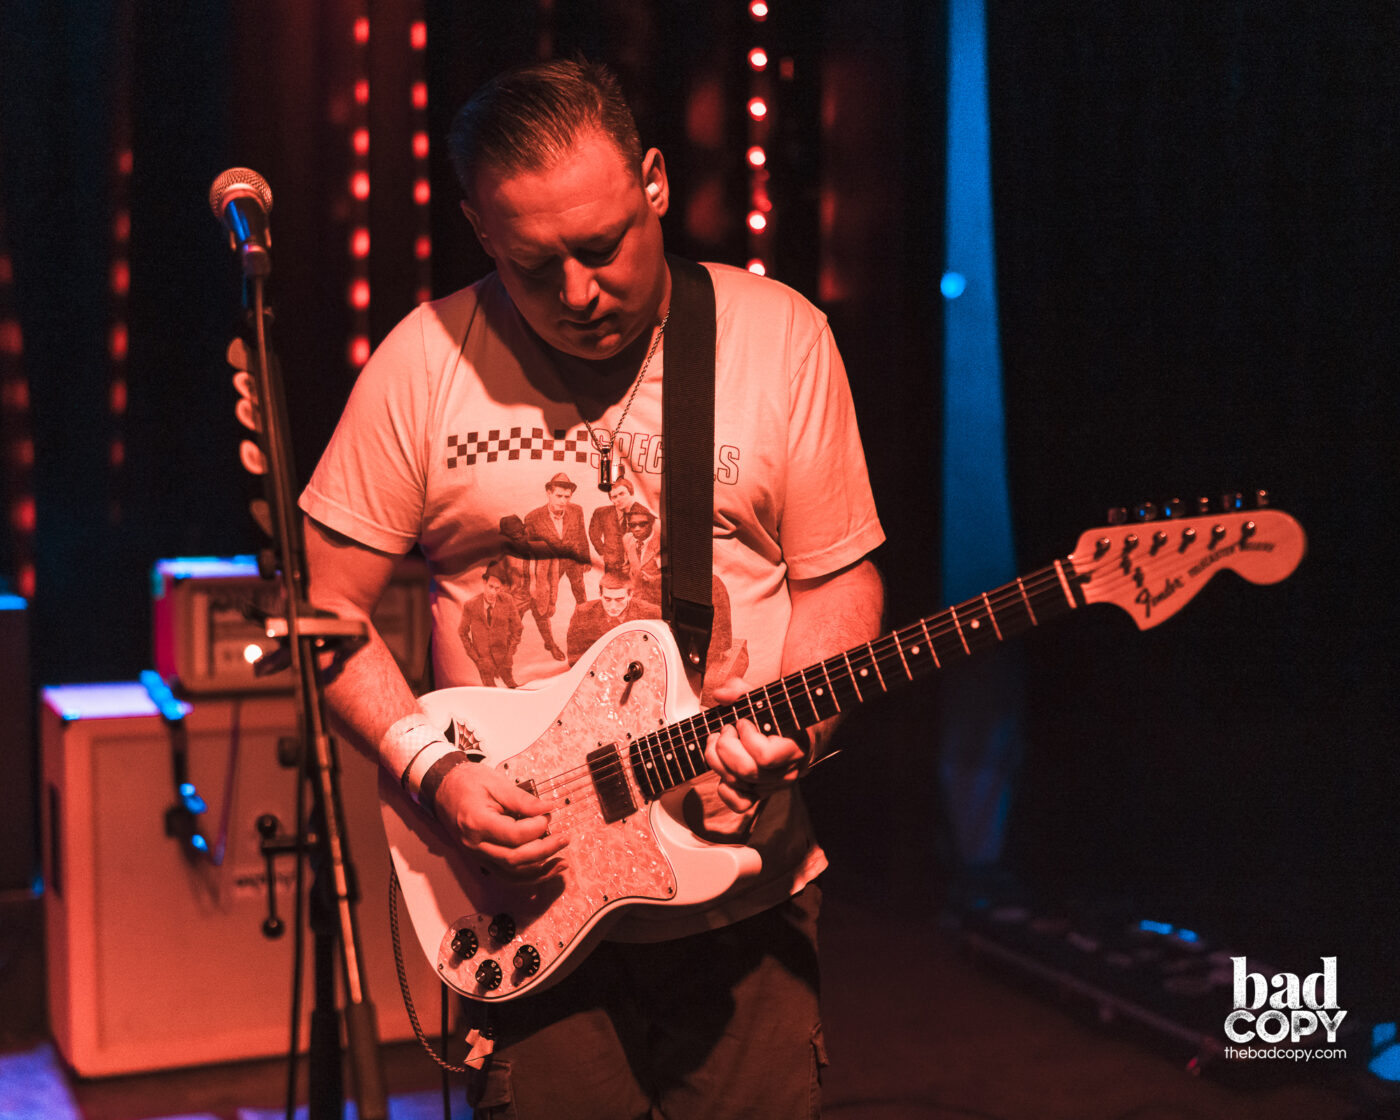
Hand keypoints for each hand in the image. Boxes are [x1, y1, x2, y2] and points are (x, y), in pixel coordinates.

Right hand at [433, 761, 567, 880]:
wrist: (443, 788)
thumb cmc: (467, 782)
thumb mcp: (495, 782)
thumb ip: (522, 799)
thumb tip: (548, 808)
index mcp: (477, 822)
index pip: (513, 835)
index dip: (536, 828)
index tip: (548, 815)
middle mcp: (475, 845)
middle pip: (514, 859)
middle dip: (544, 851)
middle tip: (564, 839)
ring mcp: (477, 855)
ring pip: (512, 873)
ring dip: (540, 870)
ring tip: (562, 861)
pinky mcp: (482, 859)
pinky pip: (507, 874)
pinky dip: (529, 876)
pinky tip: (547, 869)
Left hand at [703, 677, 810, 812]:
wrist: (792, 731)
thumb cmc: (778, 713)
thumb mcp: (763, 696)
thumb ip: (742, 690)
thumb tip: (721, 695)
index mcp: (795, 748)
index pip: (765, 756)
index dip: (747, 738)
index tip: (743, 722)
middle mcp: (786, 773)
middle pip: (746, 771)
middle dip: (726, 746)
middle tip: (726, 730)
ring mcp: (772, 786)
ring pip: (738, 783)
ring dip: (717, 760)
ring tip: (717, 741)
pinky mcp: (759, 794)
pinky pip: (739, 804)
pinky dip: (724, 789)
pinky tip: (722, 768)